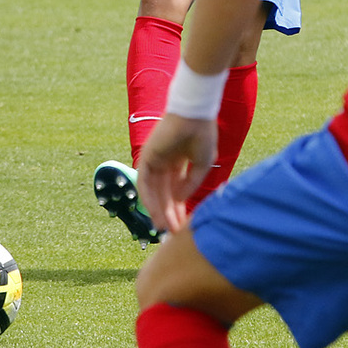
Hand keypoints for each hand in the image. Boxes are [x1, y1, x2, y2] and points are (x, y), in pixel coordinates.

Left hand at [136, 115, 216, 232]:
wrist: (195, 115)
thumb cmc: (203, 135)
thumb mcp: (202, 164)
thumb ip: (192, 183)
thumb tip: (181, 201)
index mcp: (180, 162)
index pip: (176, 190)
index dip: (180, 208)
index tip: (184, 224)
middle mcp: (166, 164)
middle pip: (165, 195)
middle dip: (169, 213)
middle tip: (173, 232)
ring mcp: (155, 161)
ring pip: (154, 192)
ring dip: (158, 211)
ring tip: (164, 229)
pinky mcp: (146, 158)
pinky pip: (144, 184)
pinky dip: (149, 200)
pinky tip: (157, 214)